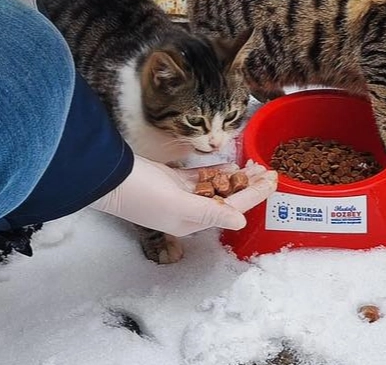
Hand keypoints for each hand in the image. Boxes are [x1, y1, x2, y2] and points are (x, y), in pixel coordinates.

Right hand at [90, 157, 277, 236]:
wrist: (112, 178)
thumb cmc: (143, 194)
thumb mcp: (179, 205)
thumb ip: (212, 212)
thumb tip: (240, 220)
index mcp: (193, 222)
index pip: (234, 207)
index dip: (256, 194)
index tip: (273, 182)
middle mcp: (190, 211)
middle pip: (228, 197)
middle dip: (250, 185)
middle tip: (269, 171)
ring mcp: (182, 195)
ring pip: (217, 186)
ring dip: (236, 177)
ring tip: (255, 166)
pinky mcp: (174, 180)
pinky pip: (201, 177)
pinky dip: (216, 172)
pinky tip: (231, 165)